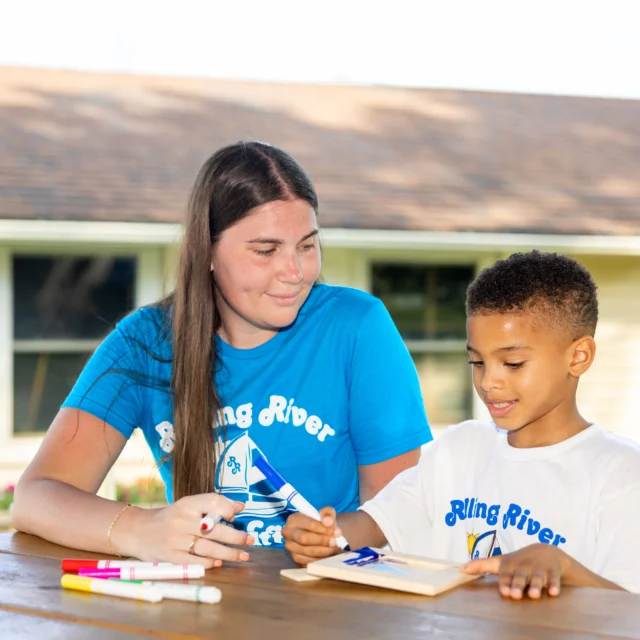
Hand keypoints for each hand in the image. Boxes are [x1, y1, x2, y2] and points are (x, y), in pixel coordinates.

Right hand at [123, 493, 253, 567]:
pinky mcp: (171, 557)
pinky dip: (209, 562)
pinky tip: (219, 562)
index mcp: (186, 504)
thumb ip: (213, 505)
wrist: (137, 531)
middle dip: (236, 536)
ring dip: (228, 553)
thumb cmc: (170, 517)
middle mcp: (182, 521)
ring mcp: (176, 540)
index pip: (212, 502)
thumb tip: (241, 507)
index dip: (227, 508)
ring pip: (208, 548)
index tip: (236, 515)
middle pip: (214, 529)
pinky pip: (194, 561)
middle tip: (250, 540)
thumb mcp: (188, 506)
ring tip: (243, 555)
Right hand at [282, 507, 344, 565]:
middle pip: (304, 539)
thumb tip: (328, 522)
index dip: (324, 529)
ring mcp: (290, 547)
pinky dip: (321, 558)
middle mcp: (288, 533)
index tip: (337, 532)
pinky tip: (328, 554)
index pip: (309, 524)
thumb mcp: (326, 514)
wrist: (320, 535)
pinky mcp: (295, 559)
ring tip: (335, 547)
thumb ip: (328, 514)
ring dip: (324, 550)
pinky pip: (309, 561)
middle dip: (322, 541)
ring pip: (308, 551)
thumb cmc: (322, 523)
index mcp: (293, 519)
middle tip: (335, 542)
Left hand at [461, 543, 569, 598]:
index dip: (505, 583)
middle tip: (516, 595)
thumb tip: (460, 569)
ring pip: (537, 578)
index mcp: (510, 565)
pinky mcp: (553, 572)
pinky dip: (554, 585)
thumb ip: (481, 565)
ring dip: (536, 586)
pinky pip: (554, 579)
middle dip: (518, 585)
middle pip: (520, 577)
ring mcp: (539, 568)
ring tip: (534, 595)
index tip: (503, 591)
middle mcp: (524, 566)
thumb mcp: (500, 562)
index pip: (506, 575)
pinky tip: (554, 593)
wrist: (546, 551)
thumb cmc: (518, 561)